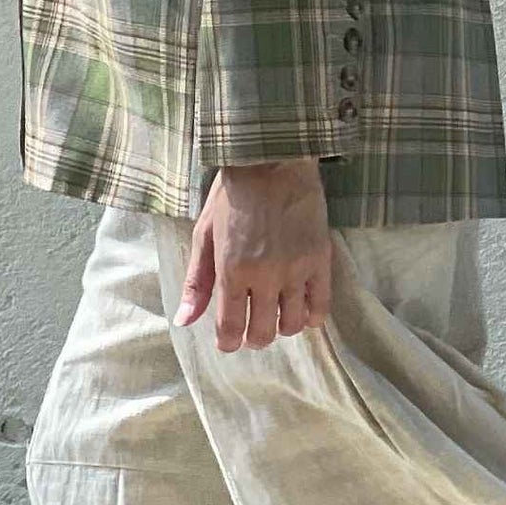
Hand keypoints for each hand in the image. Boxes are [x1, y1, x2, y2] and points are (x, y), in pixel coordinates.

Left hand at [175, 157, 332, 349]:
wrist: (273, 161)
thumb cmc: (233, 195)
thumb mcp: (204, 235)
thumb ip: (197, 281)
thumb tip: (184, 320)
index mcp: (231, 270)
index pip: (230, 328)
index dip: (228, 343)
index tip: (228, 341)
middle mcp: (264, 276)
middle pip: (262, 333)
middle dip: (254, 339)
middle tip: (252, 329)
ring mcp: (296, 269)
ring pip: (293, 324)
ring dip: (282, 327)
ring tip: (277, 315)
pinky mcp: (321, 260)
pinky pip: (322, 306)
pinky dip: (312, 317)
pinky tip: (303, 309)